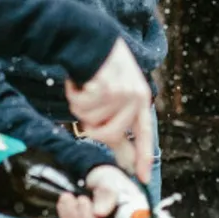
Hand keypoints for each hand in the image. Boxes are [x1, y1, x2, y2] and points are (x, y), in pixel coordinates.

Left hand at [57, 164, 133, 217]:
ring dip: (74, 215)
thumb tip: (99, 212)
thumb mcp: (111, 182)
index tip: (98, 213)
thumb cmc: (111, 181)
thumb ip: (108, 195)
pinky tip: (64, 202)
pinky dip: (67, 215)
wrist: (98, 180)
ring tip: (68, 196)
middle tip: (81, 199)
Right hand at [65, 40, 155, 184]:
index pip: (144, 135)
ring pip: (91, 120)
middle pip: (109, 134)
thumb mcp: (118, 94)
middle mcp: (135, 98)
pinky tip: (79, 81)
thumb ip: (119, 124)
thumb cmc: (102, 69)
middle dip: (91, 126)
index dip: (143, 158)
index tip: (142, 178)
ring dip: (80, 107)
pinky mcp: (105, 87)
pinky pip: (82, 107)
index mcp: (141, 100)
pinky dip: (74, 96)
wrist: (91, 39)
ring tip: (85, 88)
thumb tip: (122, 154)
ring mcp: (121, 92)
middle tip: (86, 108)